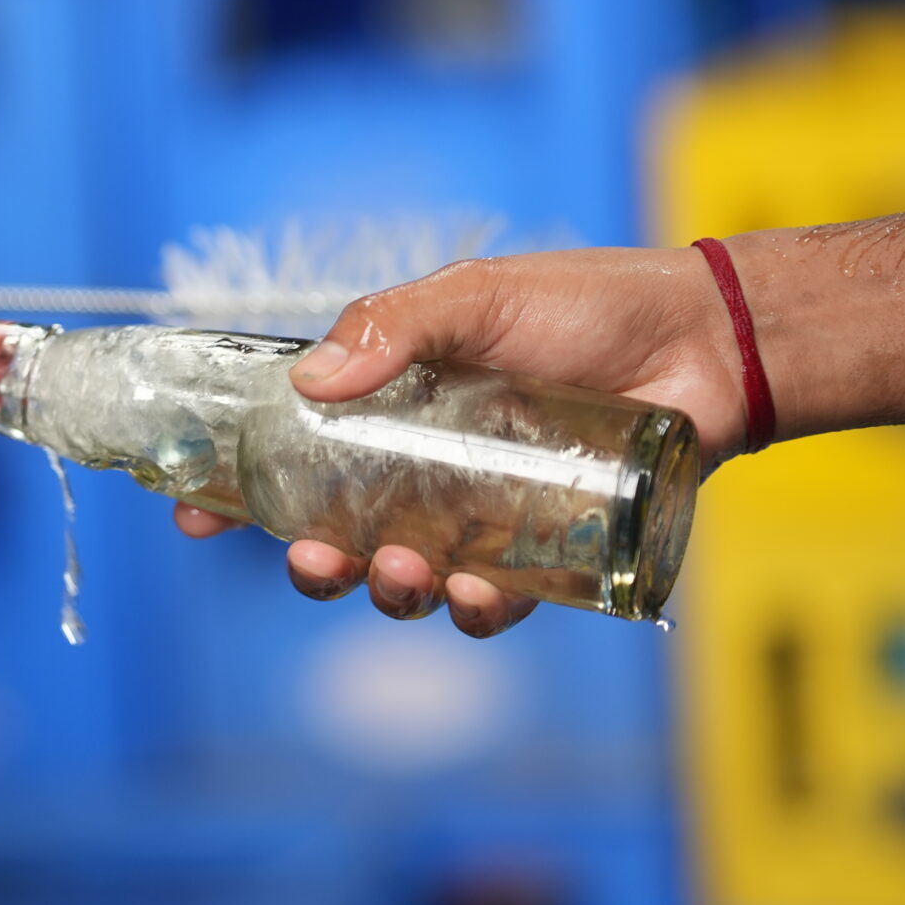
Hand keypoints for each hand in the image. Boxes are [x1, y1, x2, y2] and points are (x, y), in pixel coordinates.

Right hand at [174, 246, 746, 637]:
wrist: (707, 342)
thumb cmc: (590, 306)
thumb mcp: (475, 296)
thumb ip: (391, 328)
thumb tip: (311, 383)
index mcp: (392, 406)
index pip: (294, 456)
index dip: (239, 491)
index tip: (198, 514)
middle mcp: (426, 469)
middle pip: (339, 536)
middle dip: (311, 563)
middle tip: (314, 559)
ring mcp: (483, 516)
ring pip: (407, 579)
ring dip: (387, 590)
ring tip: (402, 570)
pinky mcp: (547, 554)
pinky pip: (496, 603)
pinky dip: (475, 608)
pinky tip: (475, 590)